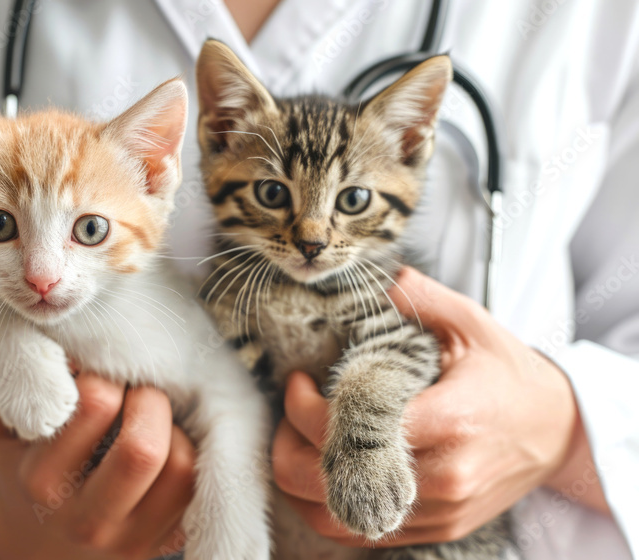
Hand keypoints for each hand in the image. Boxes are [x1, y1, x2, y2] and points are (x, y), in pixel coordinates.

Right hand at [0, 372, 194, 558]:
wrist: (37, 542)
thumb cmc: (25, 463)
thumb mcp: (5, 422)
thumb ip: (23, 378)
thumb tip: (75, 344)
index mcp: (42, 481)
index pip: (96, 403)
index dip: (107, 373)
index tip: (100, 375)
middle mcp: (86, 519)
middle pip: (143, 448)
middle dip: (150, 399)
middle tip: (137, 391)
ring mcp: (130, 540)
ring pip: (182, 467)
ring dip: (175, 428)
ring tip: (152, 420)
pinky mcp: (165, 545)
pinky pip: (199, 488)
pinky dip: (191, 454)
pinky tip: (167, 446)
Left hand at [272, 266, 603, 546]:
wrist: (559, 432)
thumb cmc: (510, 377)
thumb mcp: (473, 325)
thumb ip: (422, 298)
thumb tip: (378, 279)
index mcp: (450, 420)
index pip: (351, 426)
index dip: (306, 407)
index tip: (299, 381)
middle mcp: (443, 475)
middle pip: (329, 478)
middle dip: (290, 443)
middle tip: (293, 409)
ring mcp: (439, 510)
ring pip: (334, 515)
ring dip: (300, 479)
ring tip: (300, 439)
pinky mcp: (436, 529)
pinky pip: (359, 532)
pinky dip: (325, 505)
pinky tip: (322, 468)